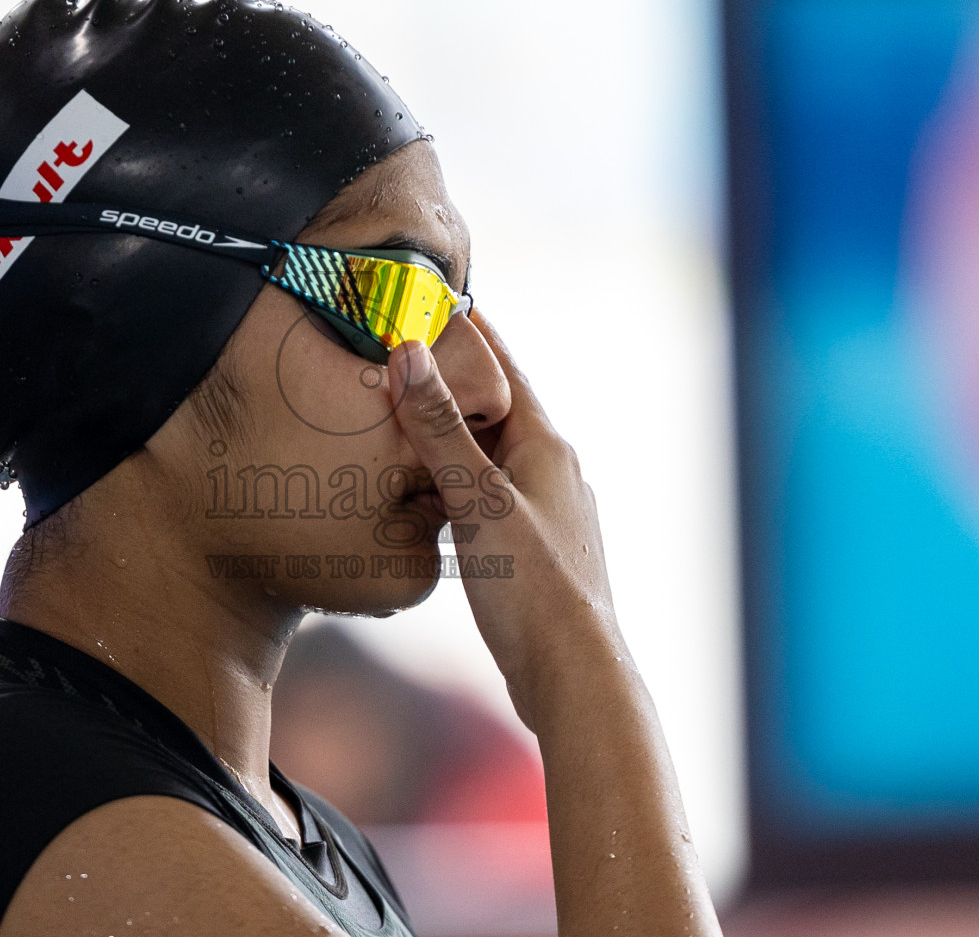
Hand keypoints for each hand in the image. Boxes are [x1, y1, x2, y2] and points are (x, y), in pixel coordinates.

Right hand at [386, 312, 622, 727]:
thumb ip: (439, 429)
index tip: (441, 301)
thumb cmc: (534, 588)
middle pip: (499, 412)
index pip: (507, 370)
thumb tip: (409, 355)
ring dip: (453, 440)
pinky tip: (431, 501)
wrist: (573, 677)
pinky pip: (491, 499)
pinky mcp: (535, 552)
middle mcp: (555, 473)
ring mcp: (548, 514)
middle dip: (454, 387)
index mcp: (548, 448)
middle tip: (405, 360)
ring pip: (493, 459)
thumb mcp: (477, 499)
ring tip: (405, 426)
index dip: (473, 335)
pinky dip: (458, 486)